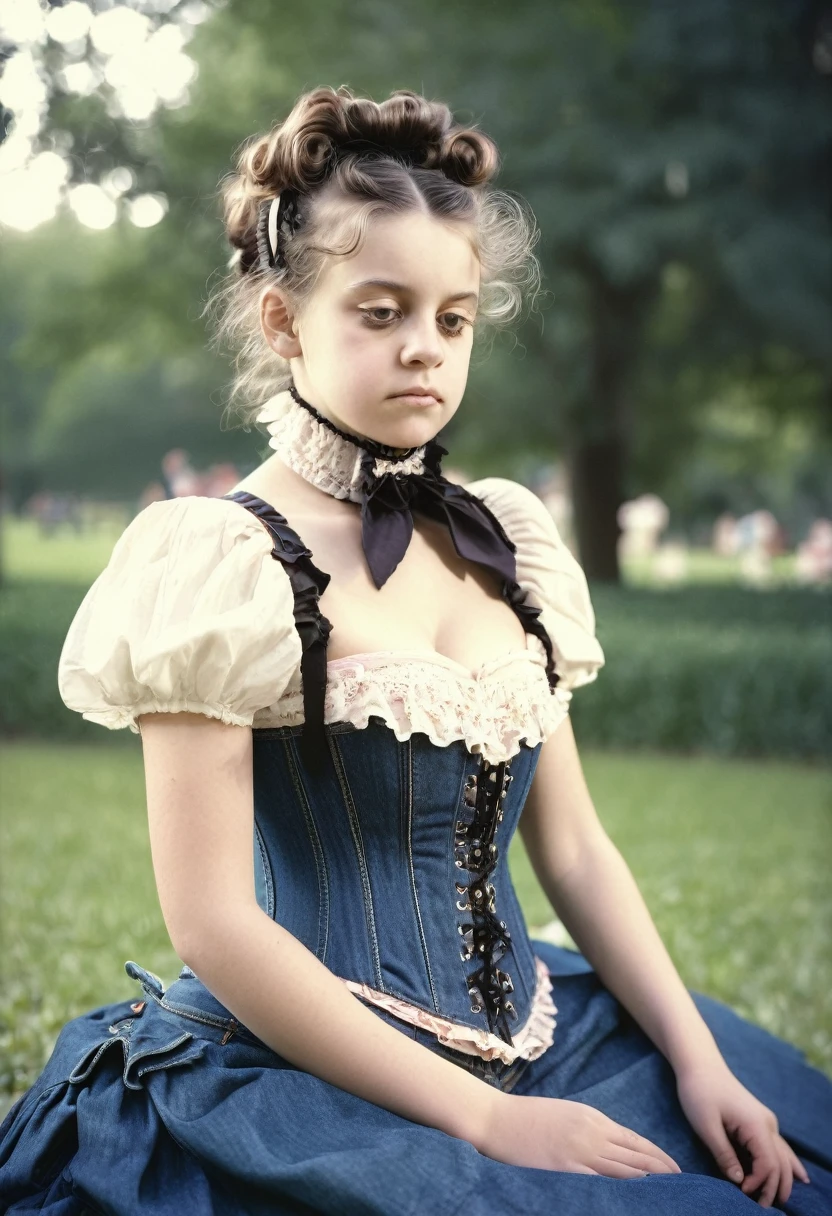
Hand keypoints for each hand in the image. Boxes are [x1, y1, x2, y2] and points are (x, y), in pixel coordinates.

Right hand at [474, 1092, 682, 1176]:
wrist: (495, 1118)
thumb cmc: (525, 1117)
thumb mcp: (564, 1115)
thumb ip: (588, 1129)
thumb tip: (609, 1146)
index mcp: (592, 1118)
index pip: (634, 1140)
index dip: (658, 1156)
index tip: (676, 1169)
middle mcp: (592, 1133)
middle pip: (637, 1155)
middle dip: (663, 1171)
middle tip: (686, 1186)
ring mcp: (580, 1152)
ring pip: (625, 1170)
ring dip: (651, 1182)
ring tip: (672, 1195)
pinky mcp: (566, 1169)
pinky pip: (601, 1183)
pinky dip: (622, 1191)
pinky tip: (637, 1199)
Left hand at [675, 1058, 810, 1206]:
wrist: (700, 1064)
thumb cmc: (699, 1091)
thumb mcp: (705, 1125)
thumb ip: (723, 1154)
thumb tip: (739, 1181)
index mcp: (756, 1124)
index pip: (768, 1164)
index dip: (759, 1183)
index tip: (742, 1192)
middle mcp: (767, 1124)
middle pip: (780, 1163)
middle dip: (774, 1187)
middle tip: (764, 1208)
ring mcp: (765, 1121)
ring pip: (783, 1156)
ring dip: (782, 1178)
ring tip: (780, 1201)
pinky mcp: (758, 1120)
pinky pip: (778, 1147)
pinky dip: (785, 1163)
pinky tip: (797, 1176)